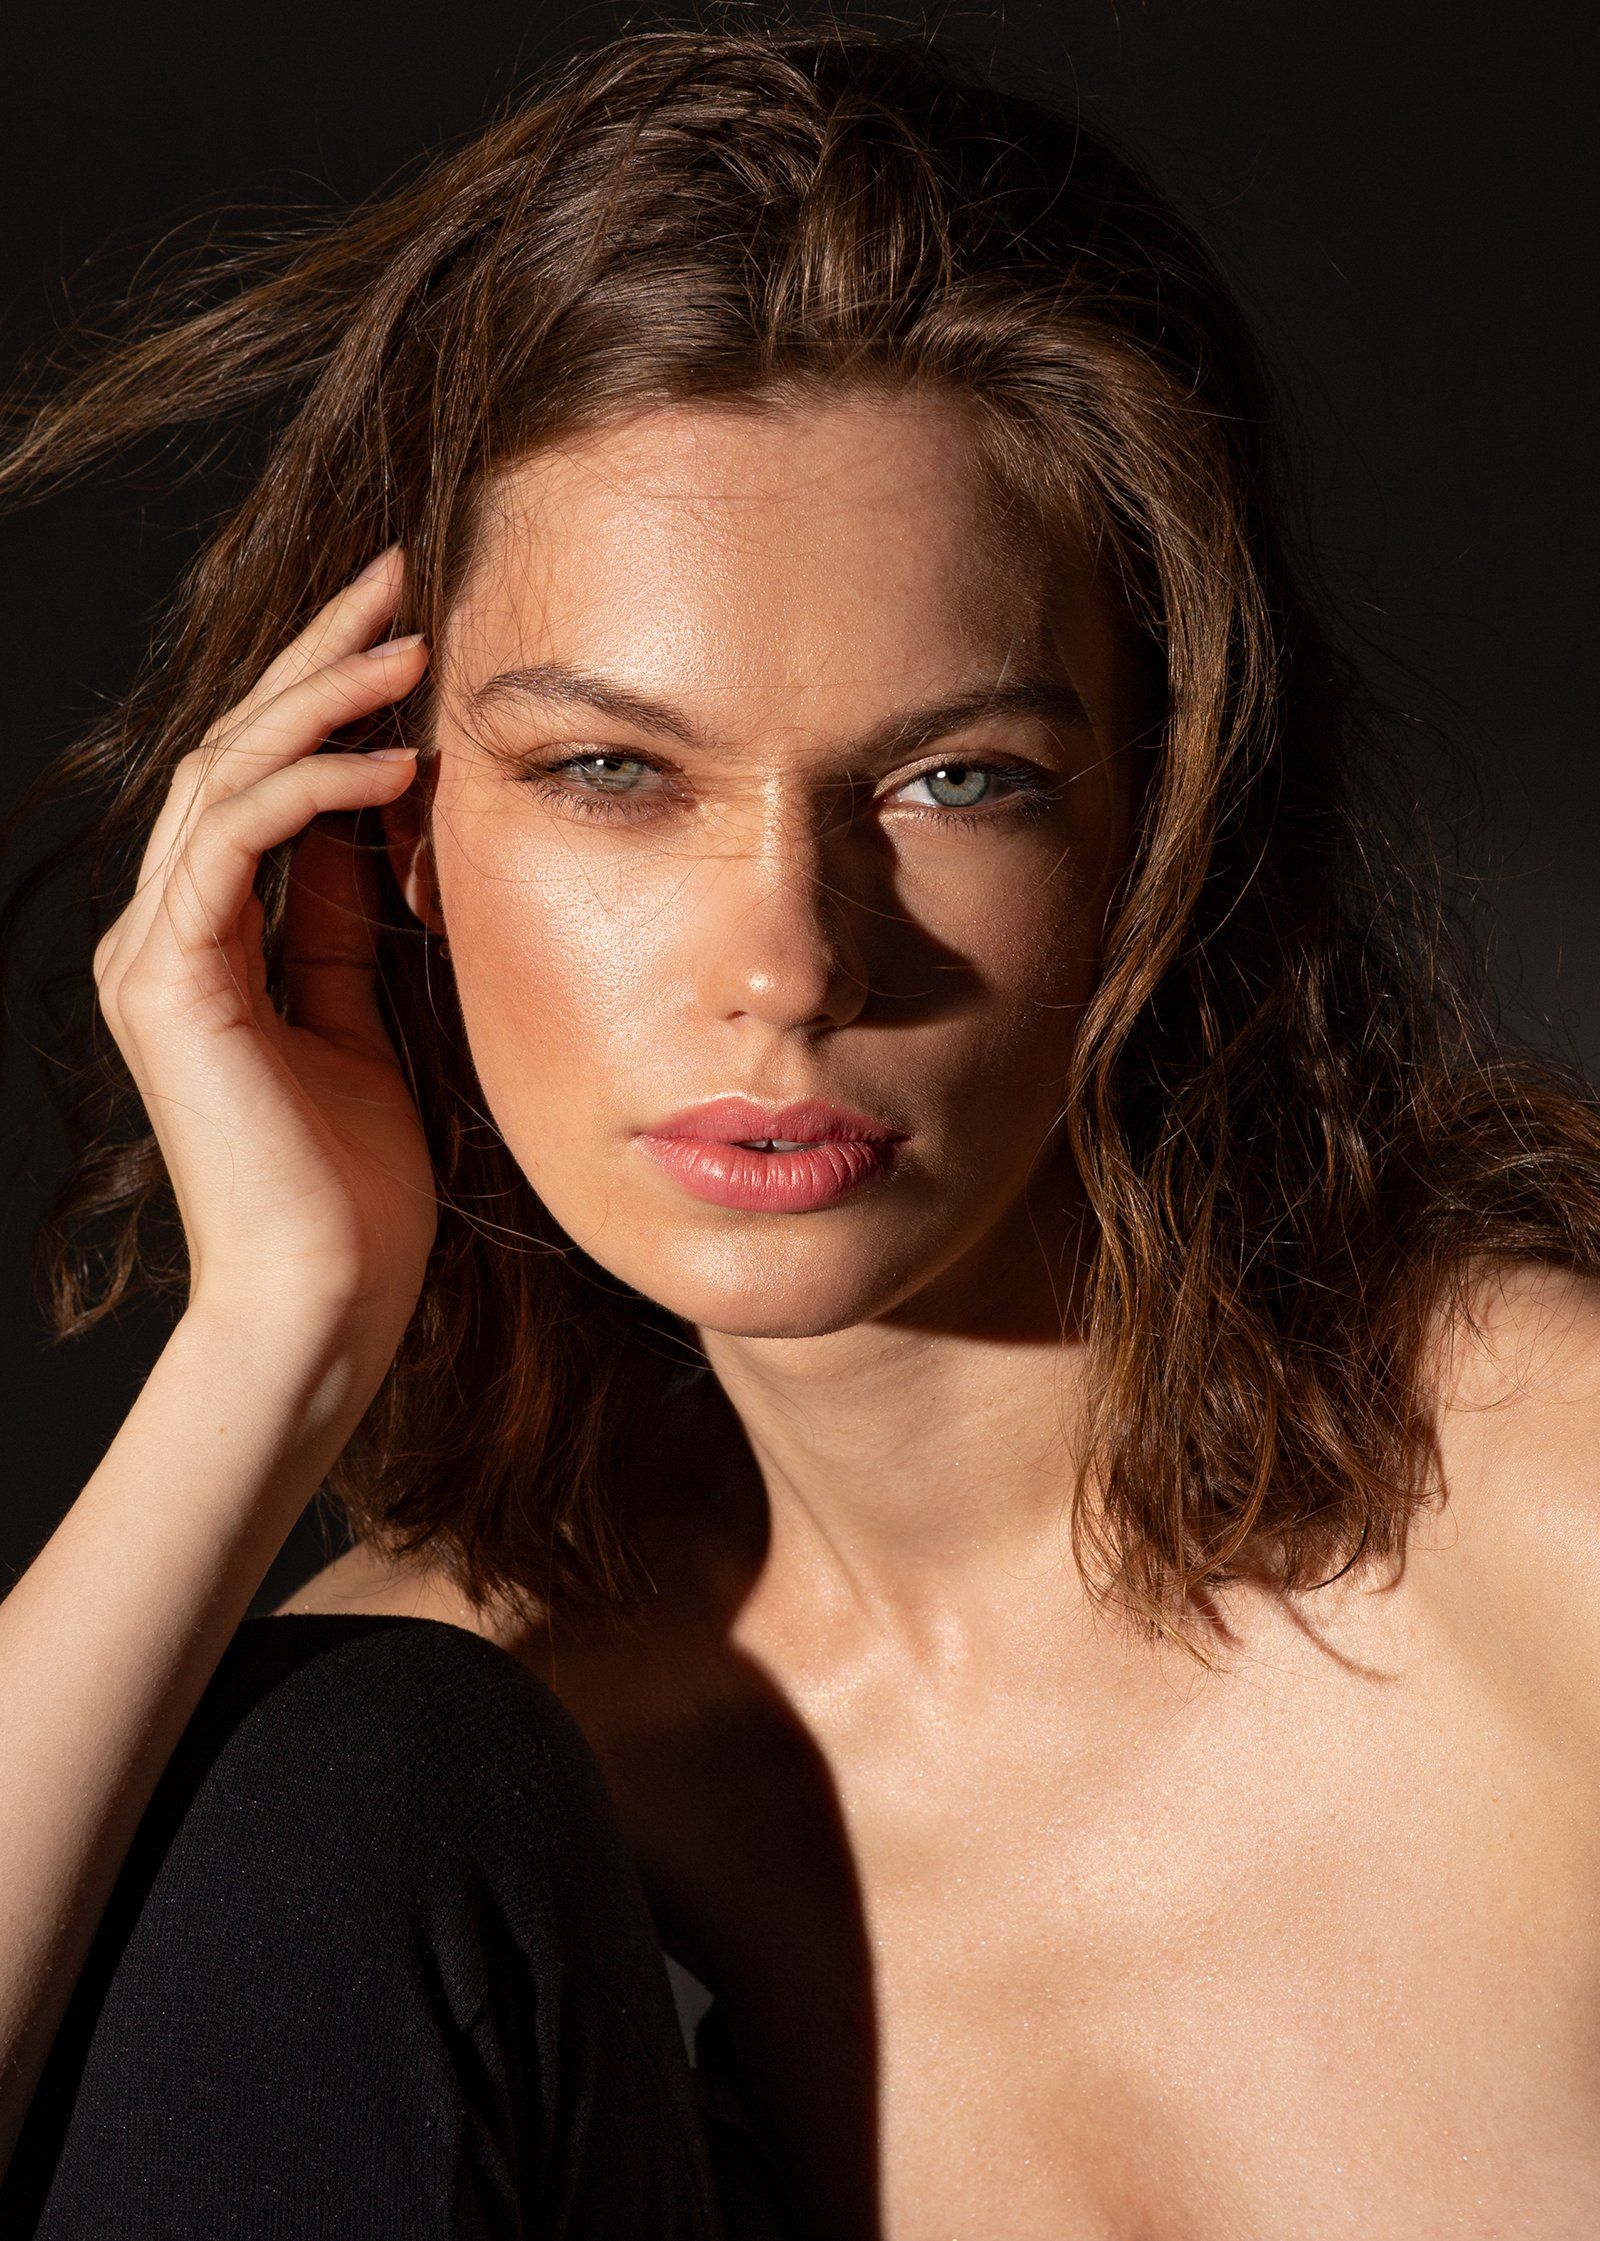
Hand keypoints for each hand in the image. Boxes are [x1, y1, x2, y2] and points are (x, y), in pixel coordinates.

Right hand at [92, 548, 437, 1340]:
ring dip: (318, 701)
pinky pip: (233, 845)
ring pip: (221, 777)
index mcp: (206, 941)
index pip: (256, 778)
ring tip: (410, 646)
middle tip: (400, 576)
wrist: (328, 1299)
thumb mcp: (363, 1018)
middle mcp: (164, 933)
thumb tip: (373, 815)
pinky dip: (309, 790)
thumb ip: (344, 918)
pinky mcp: (172, 984)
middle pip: (227, 749)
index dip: (323, 693)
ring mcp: (156, 955)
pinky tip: (392, 764)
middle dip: (314, 656)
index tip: (406, 625)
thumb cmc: (358, 1185)